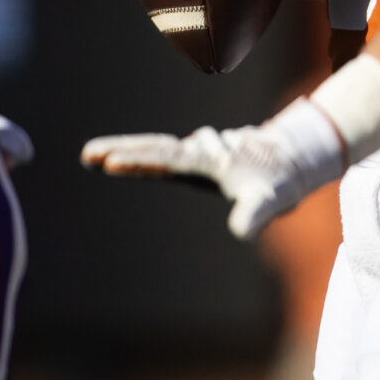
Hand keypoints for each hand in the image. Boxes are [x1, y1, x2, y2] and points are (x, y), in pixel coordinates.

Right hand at [82, 102, 345, 239]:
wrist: (292, 156)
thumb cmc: (280, 179)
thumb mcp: (272, 199)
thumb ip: (256, 213)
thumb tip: (242, 232)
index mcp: (208, 159)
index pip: (167, 159)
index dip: (138, 161)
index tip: (110, 162)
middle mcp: (198, 151)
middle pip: (152, 147)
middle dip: (119, 149)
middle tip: (86, 154)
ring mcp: (197, 153)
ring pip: (154, 147)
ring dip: (125, 150)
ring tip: (93, 156)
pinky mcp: (197, 159)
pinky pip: (162, 153)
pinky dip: (141, 155)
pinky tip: (120, 159)